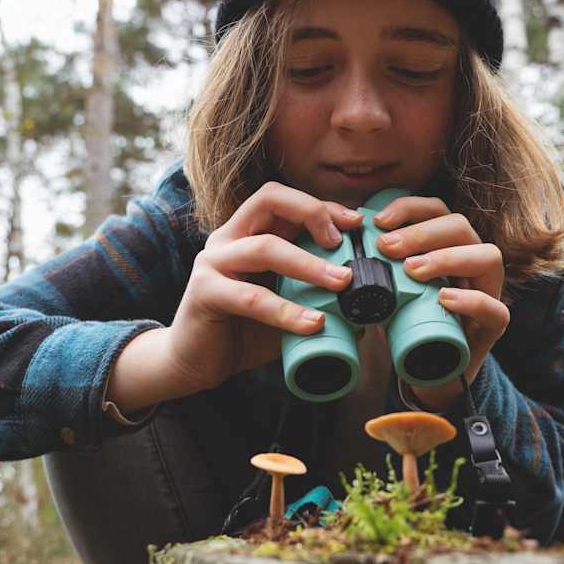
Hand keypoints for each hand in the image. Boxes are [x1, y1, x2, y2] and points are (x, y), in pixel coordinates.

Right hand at [163, 181, 364, 393]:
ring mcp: (213, 262)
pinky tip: (313, 324)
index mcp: (248, 232)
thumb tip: (367, 306)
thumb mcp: (287, 307)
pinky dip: (285, 310)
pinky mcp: (204, 293)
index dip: (322, 205)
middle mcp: (228, 238)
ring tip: (342, 282)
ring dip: (309, 264)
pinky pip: (251, 297)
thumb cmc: (243, 331)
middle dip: (313, 213)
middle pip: (269, 199)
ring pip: (265, 247)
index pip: (285, 200)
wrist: (196, 364)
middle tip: (345, 243)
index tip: (357, 222)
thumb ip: (317, 299)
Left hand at [373, 196, 509, 409]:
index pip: (438, 210)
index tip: (377, 221)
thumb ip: (377, 267)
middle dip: (421, 233)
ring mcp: (488, 292)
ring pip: (487, 257)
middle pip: (461, 227)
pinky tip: (444, 298)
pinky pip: (495, 308)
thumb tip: (344, 248)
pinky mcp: (494, 326)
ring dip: (446, 258)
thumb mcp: (390, 289)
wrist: (430, 372)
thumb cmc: (410, 323)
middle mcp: (474, 262)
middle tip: (387, 248)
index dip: (409, 209)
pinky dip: (470, 300)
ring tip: (412, 271)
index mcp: (449, 245)